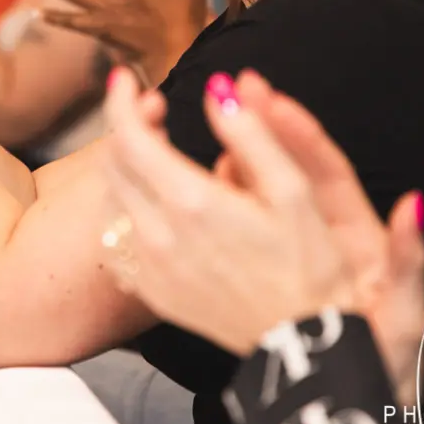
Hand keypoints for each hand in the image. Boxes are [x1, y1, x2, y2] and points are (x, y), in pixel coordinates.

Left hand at [101, 70, 423, 399]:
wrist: (305, 346)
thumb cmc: (311, 265)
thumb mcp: (294, 191)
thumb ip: (252, 134)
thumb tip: (219, 87)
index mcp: (192, 204)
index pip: (128, 136)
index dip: (121, 100)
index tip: (126, 78)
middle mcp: (159, 236)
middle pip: (115, 162)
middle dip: (127, 125)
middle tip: (156, 108)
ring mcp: (150, 267)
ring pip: (112, 198)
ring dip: (125, 164)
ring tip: (156, 149)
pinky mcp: (152, 290)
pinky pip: (118, 237)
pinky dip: (127, 206)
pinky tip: (154, 199)